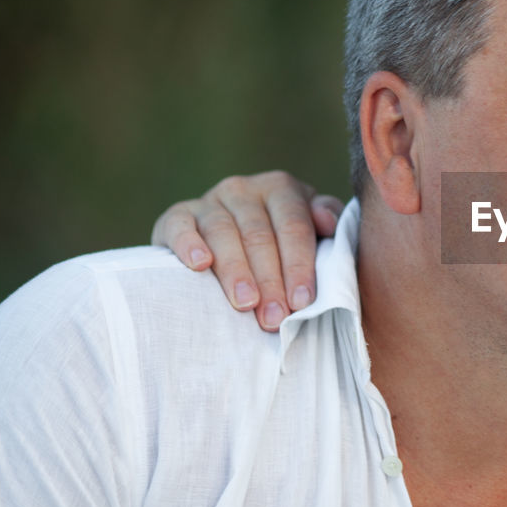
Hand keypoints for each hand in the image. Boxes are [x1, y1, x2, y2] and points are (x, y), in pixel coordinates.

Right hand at [151, 171, 343, 330]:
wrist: (230, 239)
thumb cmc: (282, 243)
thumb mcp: (311, 230)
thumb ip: (326, 222)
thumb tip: (328, 222)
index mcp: (282, 189)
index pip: (294, 227)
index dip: (299, 265)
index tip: (302, 302)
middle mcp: (244, 189)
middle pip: (259, 235)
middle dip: (269, 279)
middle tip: (274, 317)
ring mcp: (209, 200)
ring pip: (223, 233)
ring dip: (235, 271)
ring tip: (245, 304)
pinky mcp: (177, 215)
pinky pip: (180, 226)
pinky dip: (188, 244)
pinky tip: (199, 265)